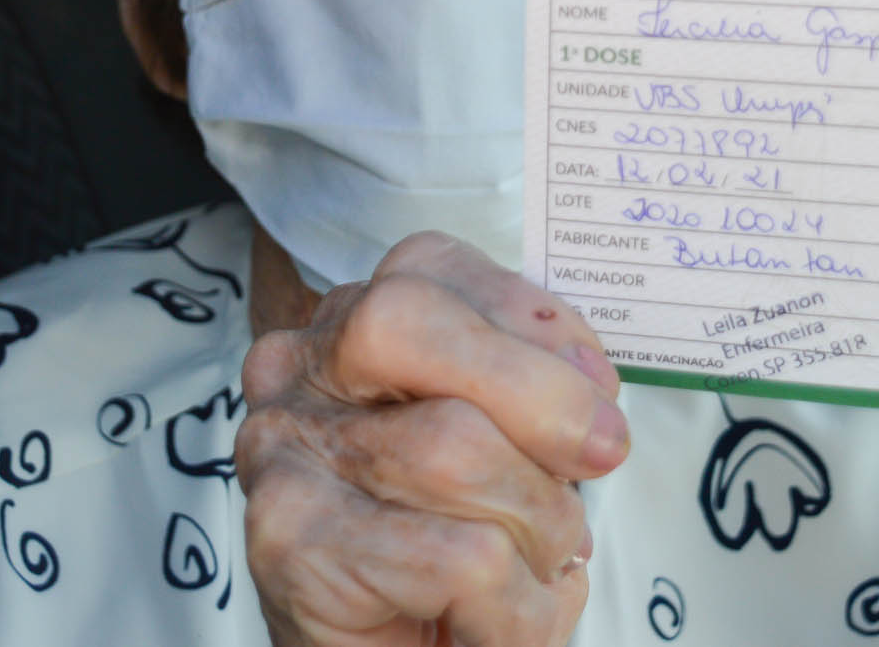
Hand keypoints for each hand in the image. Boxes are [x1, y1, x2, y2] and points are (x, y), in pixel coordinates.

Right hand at [235, 231, 629, 646]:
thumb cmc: (448, 555)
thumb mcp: (499, 441)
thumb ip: (532, 387)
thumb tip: (589, 388)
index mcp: (342, 326)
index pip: (429, 266)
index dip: (532, 320)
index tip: (597, 392)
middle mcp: (292, 374)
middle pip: (411, 322)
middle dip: (535, 393)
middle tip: (599, 460)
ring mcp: (279, 455)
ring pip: (454, 448)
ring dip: (540, 528)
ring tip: (534, 572)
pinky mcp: (290, 546)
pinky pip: (458, 556)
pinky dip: (516, 608)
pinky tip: (494, 625)